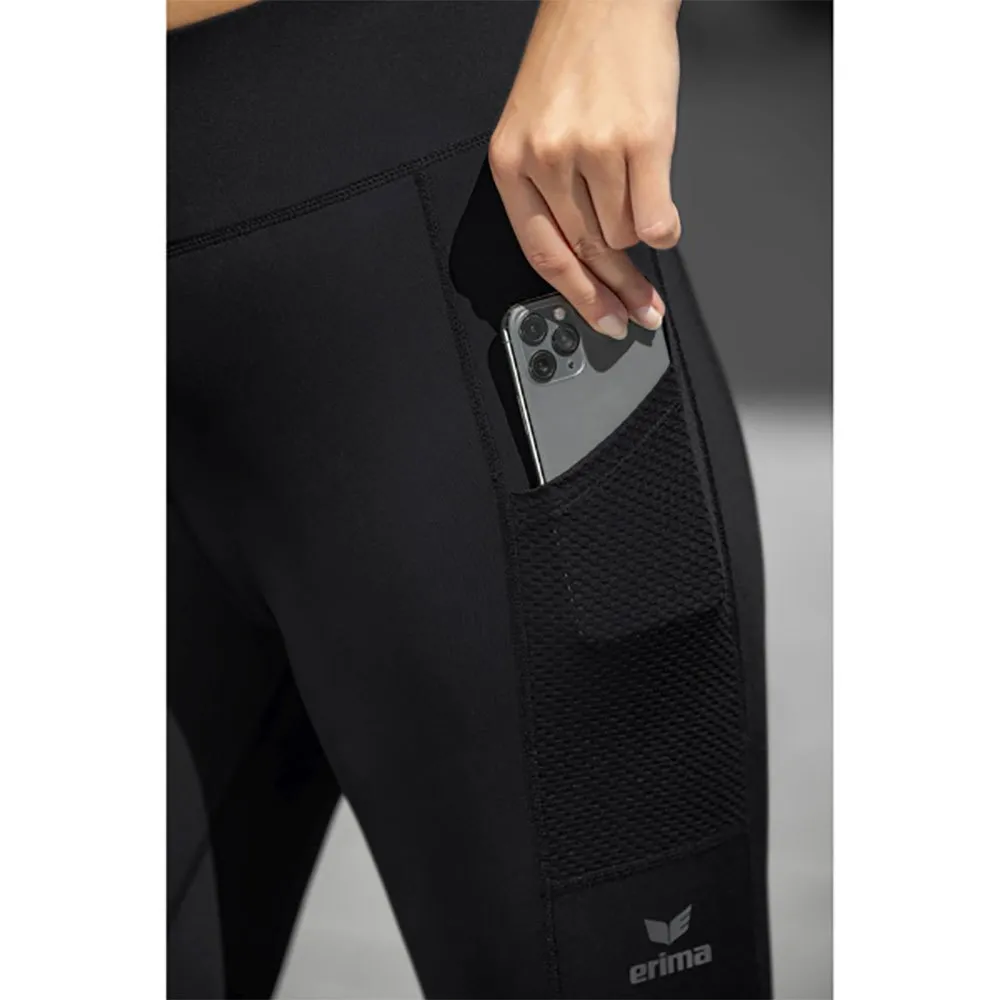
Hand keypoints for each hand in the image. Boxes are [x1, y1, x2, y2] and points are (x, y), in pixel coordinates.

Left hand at [490, 0, 681, 338]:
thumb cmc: (573, 64)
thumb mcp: (535, 130)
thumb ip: (550, 195)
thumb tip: (589, 263)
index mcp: (511, 164)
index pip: (543, 254)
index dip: (577, 297)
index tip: (602, 321)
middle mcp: (546, 159)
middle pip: (588, 252)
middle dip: (619, 288)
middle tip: (643, 311)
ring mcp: (593, 151)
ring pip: (624, 235)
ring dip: (637, 231)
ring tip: (638, 196)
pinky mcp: (640, 140)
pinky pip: (656, 219)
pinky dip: (664, 226)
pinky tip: (664, 219)